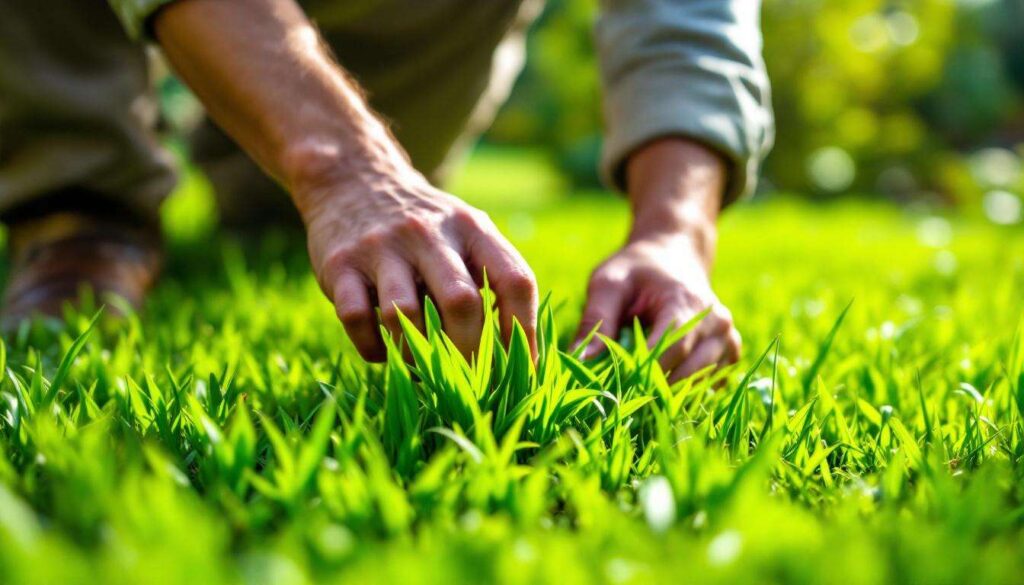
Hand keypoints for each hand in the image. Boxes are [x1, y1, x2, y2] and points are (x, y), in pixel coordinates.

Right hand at [153, 0, 534, 361]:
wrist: (353, 181)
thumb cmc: (425, 228)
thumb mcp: (466, 234)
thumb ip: (493, 279)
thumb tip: (520, 357)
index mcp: (471, 228)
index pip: (514, 281)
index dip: (524, 331)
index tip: (522, 369)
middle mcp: (428, 233)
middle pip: (461, 304)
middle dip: (469, 354)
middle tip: (469, 383)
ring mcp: (381, 247)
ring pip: (403, 316)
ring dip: (416, 355)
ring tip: (422, 368)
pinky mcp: (340, 264)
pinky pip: (358, 320)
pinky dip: (374, 349)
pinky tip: (384, 352)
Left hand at [575, 234, 739, 381]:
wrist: (673, 256)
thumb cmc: (636, 270)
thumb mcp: (608, 282)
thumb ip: (596, 318)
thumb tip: (579, 359)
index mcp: (687, 300)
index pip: (670, 348)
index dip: (642, 371)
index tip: (612, 384)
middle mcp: (716, 322)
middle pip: (687, 372)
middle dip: (651, 388)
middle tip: (617, 395)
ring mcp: (727, 339)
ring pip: (699, 385)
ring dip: (667, 393)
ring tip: (635, 391)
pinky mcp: (729, 353)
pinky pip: (709, 386)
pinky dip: (683, 391)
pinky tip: (658, 386)